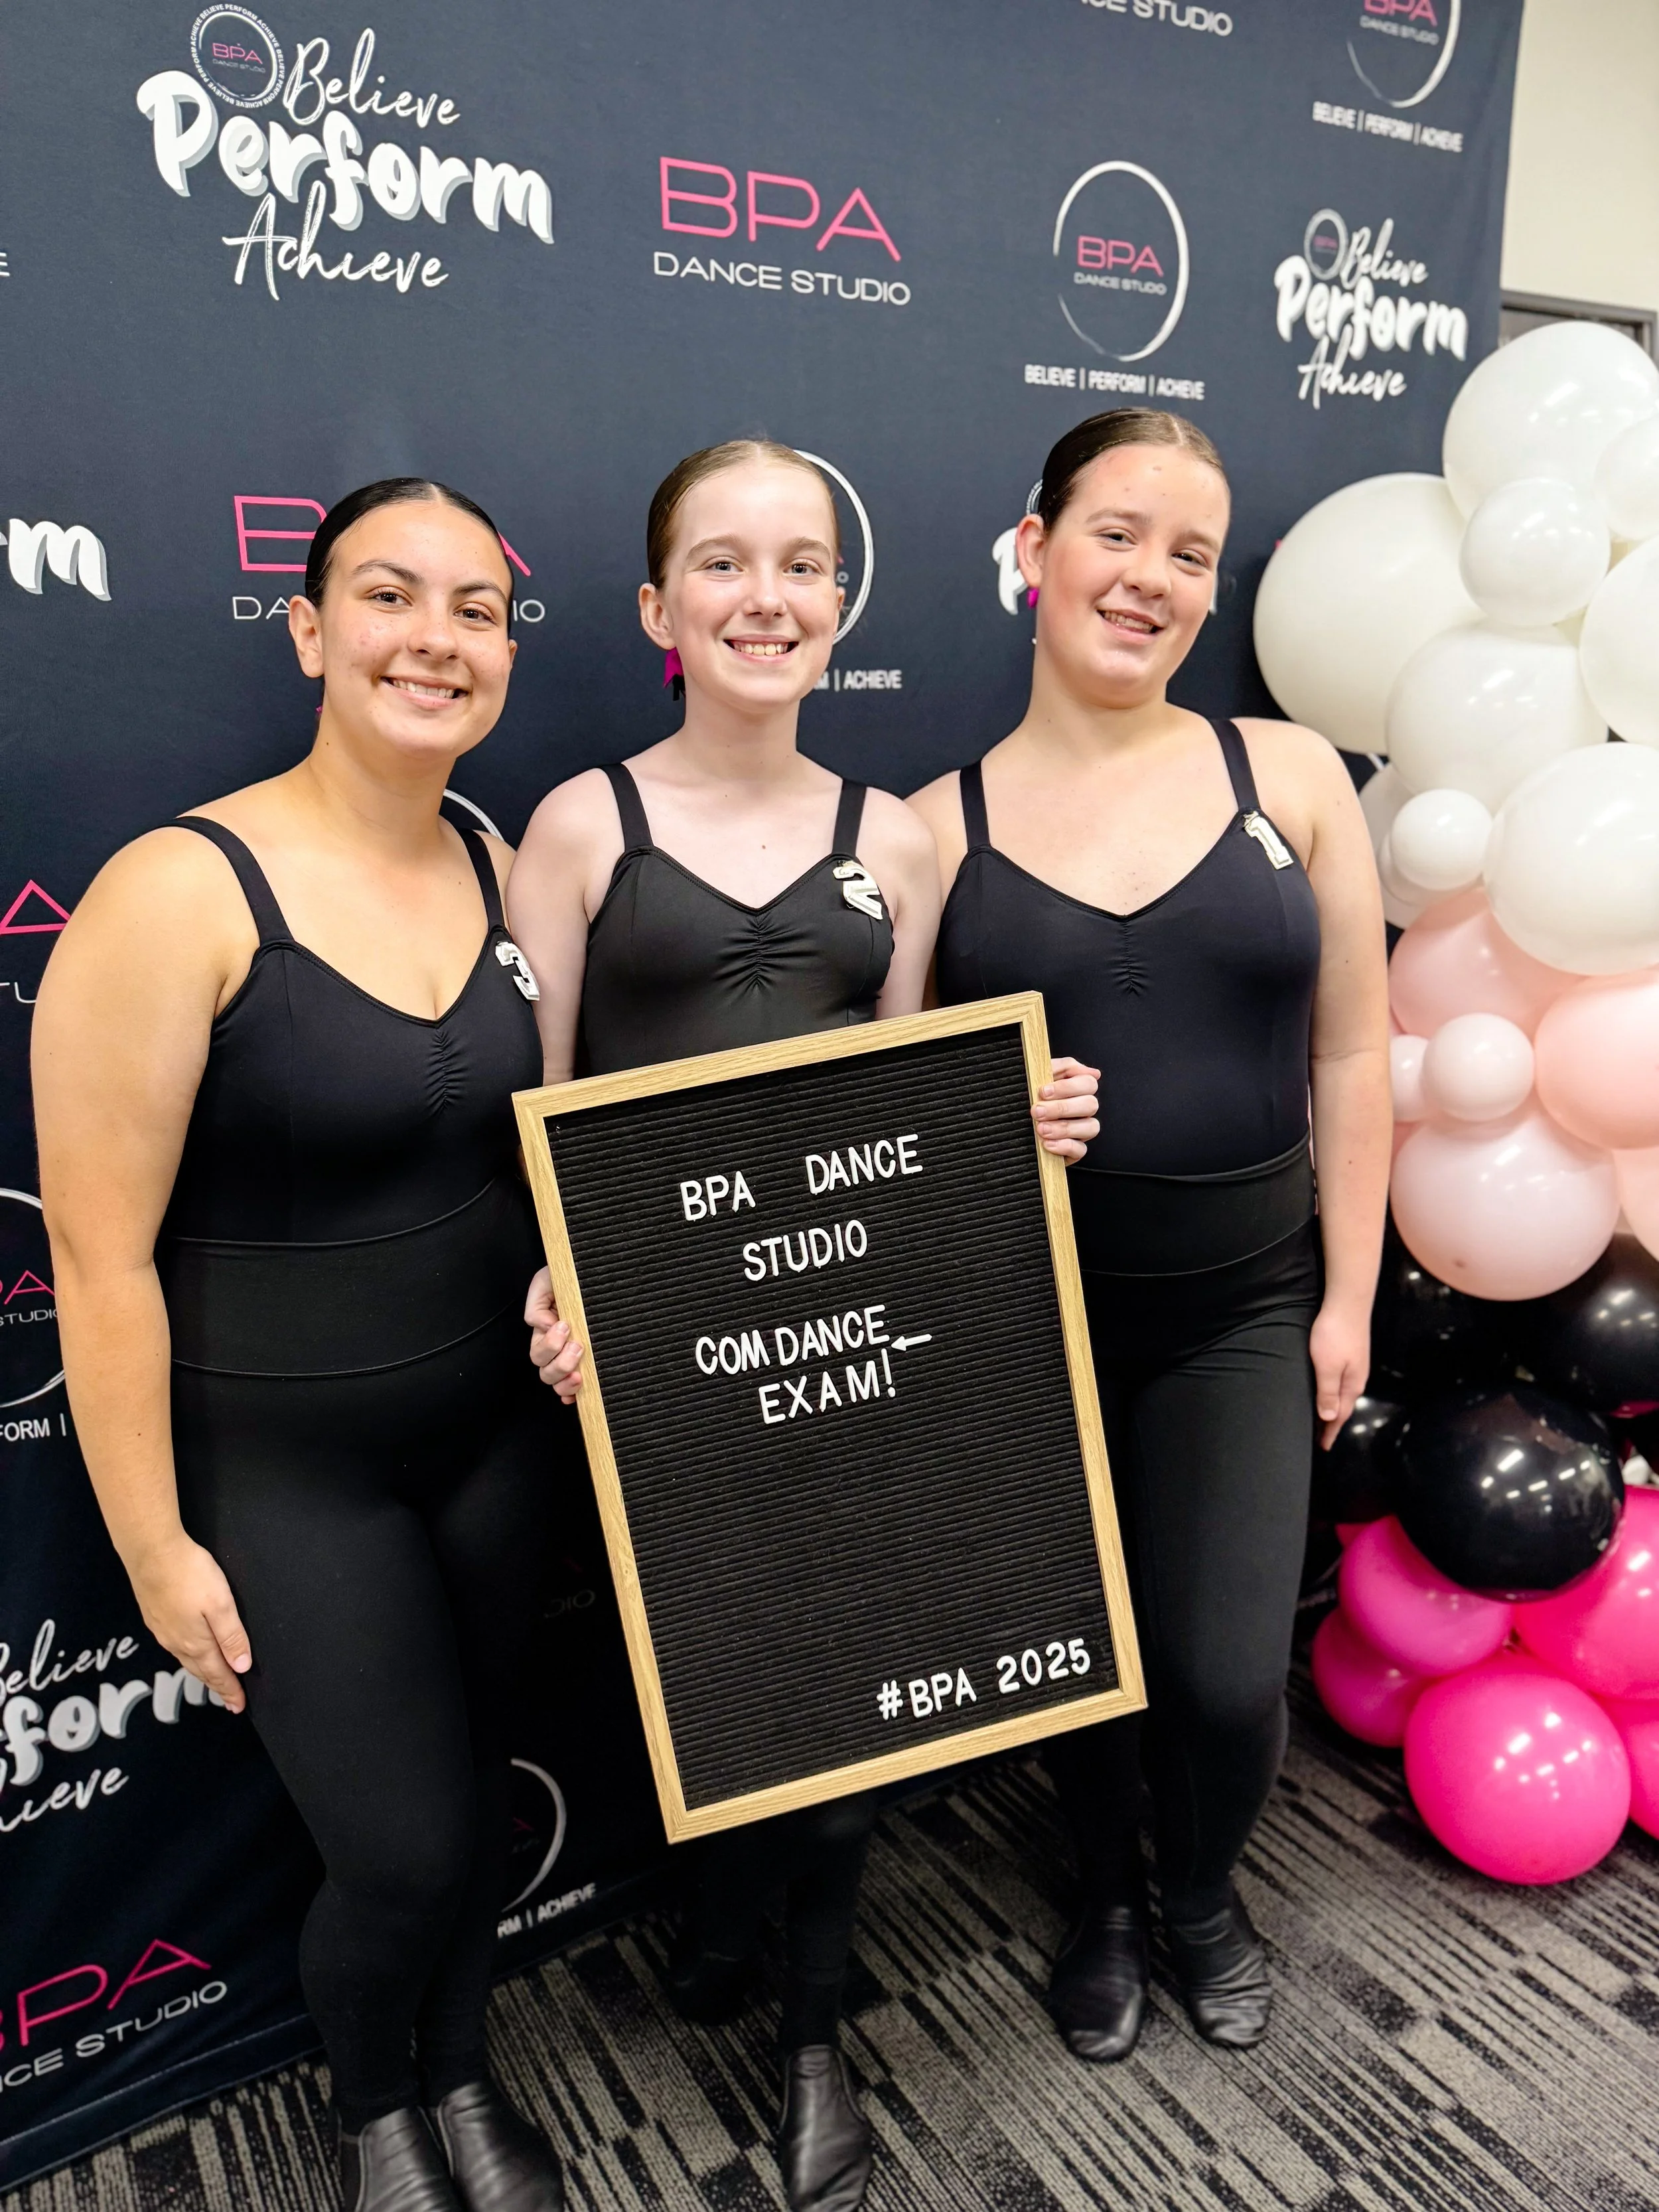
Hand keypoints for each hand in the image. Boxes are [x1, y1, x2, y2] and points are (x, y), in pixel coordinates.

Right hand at [127, 1533, 251, 1712]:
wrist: (150, 1551)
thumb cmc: (190, 1573)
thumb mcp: (220, 1604)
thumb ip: (231, 1636)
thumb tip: (241, 1666)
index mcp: (196, 1642)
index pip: (217, 1673)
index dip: (230, 1690)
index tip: (239, 1705)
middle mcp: (176, 1642)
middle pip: (201, 1670)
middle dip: (217, 1685)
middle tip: (229, 1699)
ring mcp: (162, 1630)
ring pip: (186, 1659)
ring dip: (202, 1672)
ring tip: (213, 1680)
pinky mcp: (154, 1616)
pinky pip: (175, 1646)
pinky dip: (188, 1657)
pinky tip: (190, 1652)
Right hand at [526, 1266, 584, 1401]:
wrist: (595, 1273)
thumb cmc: (571, 1277)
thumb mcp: (547, 1280)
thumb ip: (537, 1303)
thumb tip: (544, 1326)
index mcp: (545, 1329)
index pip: (539, 1350)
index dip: (550, 1344)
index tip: (566, 1326)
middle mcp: (555, 1347)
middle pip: (545, 1370)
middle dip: (559, 1362)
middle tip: (577, 1346)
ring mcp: (570, 1357)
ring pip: (557, 1381)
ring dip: (565, 1379)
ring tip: (580, 1372)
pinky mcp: (587, 1363)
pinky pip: (574, 1387)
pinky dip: (572, 1394)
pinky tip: (577, 1393)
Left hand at [1033, 1056, 1100, 1163]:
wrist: (1009, 1126)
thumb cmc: (1026, 1099)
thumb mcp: (1037, 1077)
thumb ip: (1059, 1068)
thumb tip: (1092, 1072)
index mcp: (1077, 1090)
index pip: (1088, 1083)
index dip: (1068, 1087)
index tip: (1043, 1091)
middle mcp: (1082, 1110)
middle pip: (1091, 1104)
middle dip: (1062, 1108)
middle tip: (1037, 1111)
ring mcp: (1081, 1131)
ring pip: (1091, 1127)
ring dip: (1064, 1128)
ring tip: (1041, 1129)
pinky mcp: (1074, 1151)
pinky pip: (1081, 1150)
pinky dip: (1064, 1146)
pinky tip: (1047, 1143)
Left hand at [1311, 1295, 1369, 1449]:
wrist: (1348, 1302)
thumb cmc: (1334, 1334)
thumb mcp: (1327, 1366)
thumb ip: (1328, 1392)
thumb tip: (1331, 1418)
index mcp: (1351, 1385)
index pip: (1340, 1416)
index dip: (1330, 1432)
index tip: (1323, 1447)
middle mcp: (1356, 1378)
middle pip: (1343, 1407)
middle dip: (1332, 1423)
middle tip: (1320, 1438)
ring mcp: (1355, 1365)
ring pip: (1343, 1394)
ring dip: (1333, 1408)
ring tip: (1322, 1419)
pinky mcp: (1351, 1353)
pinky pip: (1342, 1382)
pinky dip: (1334, 1393)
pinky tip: (1328, 1391)